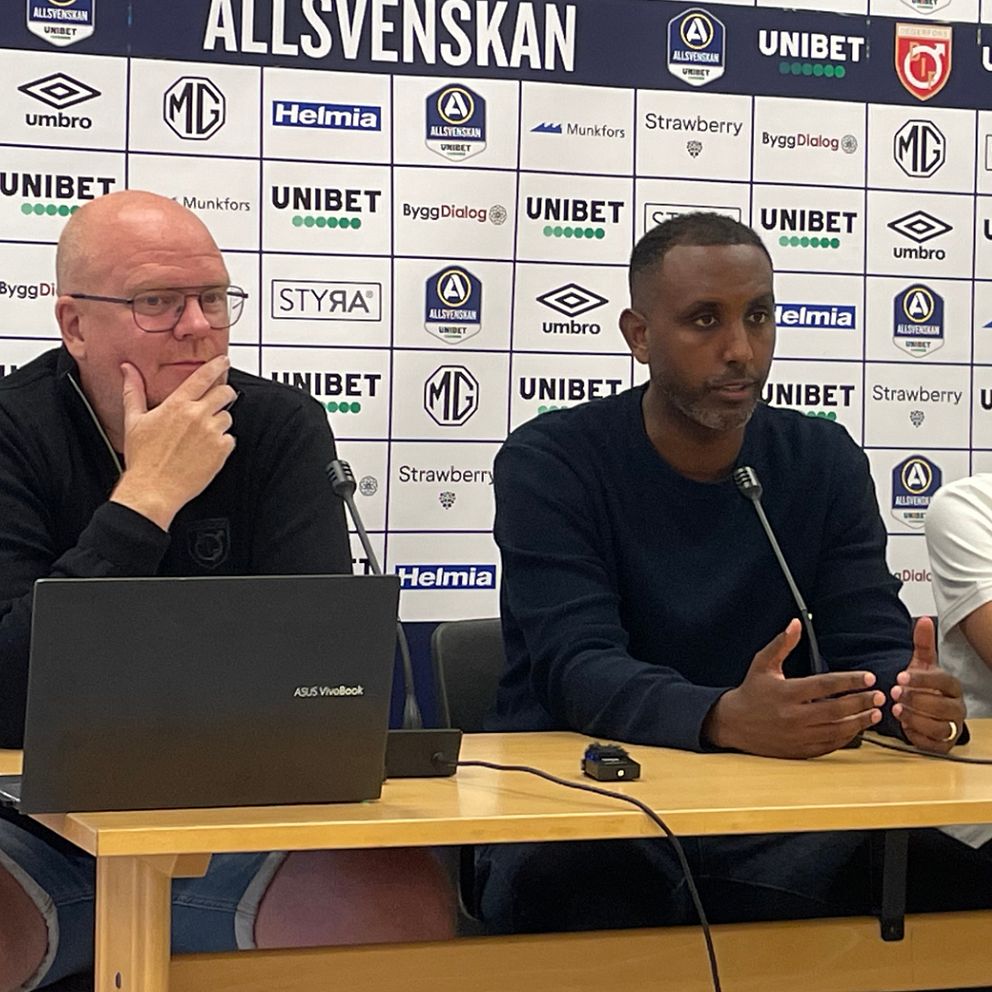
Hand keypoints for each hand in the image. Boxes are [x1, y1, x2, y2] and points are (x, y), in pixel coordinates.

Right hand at [110, 356, 236, 529]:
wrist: (153, 489)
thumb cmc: (142, 459)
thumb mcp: (133, 420)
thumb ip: (133, 391)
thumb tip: (127, 369)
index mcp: (177, 405)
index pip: (204, 376)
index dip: (216, 366)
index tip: (223, 361)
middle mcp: (197, 415)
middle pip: (225, 392)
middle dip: (224, 394)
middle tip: (217, 402)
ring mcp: (212, 433)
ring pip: (228, 416)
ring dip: (220, 421)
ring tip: (203, 435)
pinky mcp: (222, 450)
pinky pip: (231, 439)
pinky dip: (223, 442)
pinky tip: (206, 450)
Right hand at [703, 619, 884, 758]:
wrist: (733, 723)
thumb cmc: (751, 691)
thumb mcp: (762, 664)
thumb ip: (781, 644)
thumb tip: (795, 624)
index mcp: (786, 692)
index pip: (825, 685)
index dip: (850, 680)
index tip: (869, 677)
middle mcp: (793, 716)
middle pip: (836, 709)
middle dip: (862, 702)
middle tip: (879, 696)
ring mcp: (797, 736)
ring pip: (837, 730)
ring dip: (859, 722)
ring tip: (875, 713)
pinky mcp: (799, 750)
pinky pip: (829, 745)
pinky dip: (846, 737)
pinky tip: (856, 728)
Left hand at [890, 616, 964, 752]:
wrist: (922, 709)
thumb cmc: (923, 686)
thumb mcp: (921, 664)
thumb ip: (922, 644)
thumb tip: (923, 621)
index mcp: (952, 687)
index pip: (944, 681)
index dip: (922, 679)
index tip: (900, 676)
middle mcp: (956, 708)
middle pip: (943, 707)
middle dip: (916, 700)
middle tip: (895, 693)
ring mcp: (951, 727)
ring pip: (939, 727)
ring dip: (915, 718)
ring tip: (896, 709)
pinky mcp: (942, 744)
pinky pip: (932, 744)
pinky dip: (917, 736)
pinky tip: (904, 727)